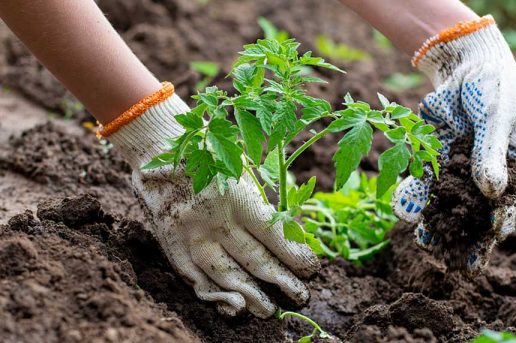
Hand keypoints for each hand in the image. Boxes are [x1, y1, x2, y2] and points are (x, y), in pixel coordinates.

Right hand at [132, 169, 318, 317]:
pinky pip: (195, 278)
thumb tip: (291, 235)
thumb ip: (262, 202)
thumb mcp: (243, 169)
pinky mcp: (172, 244)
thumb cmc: (211, 155)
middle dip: (282, 281)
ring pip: (225, 275)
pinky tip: (233, 306)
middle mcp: (213, 219)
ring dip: (251, 296)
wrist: (158, 146)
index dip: (296, 256)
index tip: (311, 268)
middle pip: (254, 259)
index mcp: (236, 195)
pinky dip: (215, 296)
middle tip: (301, 295)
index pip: (273, 236)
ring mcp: (190, 235)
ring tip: (269, 310)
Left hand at [392, 16, 515, 272]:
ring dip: (441, 224)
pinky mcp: (439, 163)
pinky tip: (407, 211)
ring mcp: (464, 172)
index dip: (509, 217)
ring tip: (427, 241)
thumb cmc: (491, 88)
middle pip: (485, 212)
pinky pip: (429, 186)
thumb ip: (491, 152)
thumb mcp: (495, 116)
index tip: (494, 227)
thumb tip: (491, 192)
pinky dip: (419, 199)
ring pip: (454, 204)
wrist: (462, 69)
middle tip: (461, 261)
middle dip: (472, 236)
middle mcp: (493, 175)